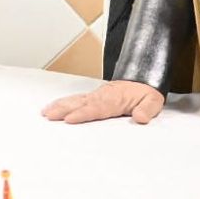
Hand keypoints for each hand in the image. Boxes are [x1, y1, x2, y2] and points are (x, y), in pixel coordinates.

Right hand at [41, 80, 164, 124]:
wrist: (142, 79)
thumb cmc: (146, 92)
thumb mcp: (153, 101)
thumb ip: (147, 109)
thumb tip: (140, 117)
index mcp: (115, 99)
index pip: (97, 108)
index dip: (83, 113)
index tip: (70, 119)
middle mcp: (102, 96)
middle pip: (80, 103)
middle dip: (64, 109)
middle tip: (50, 115)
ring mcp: (95, 95)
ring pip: (75, 100)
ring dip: (60, 106)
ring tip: (46, 112)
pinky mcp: (92, 97)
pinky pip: (75, 99)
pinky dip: (63, 102)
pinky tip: (52, 107)